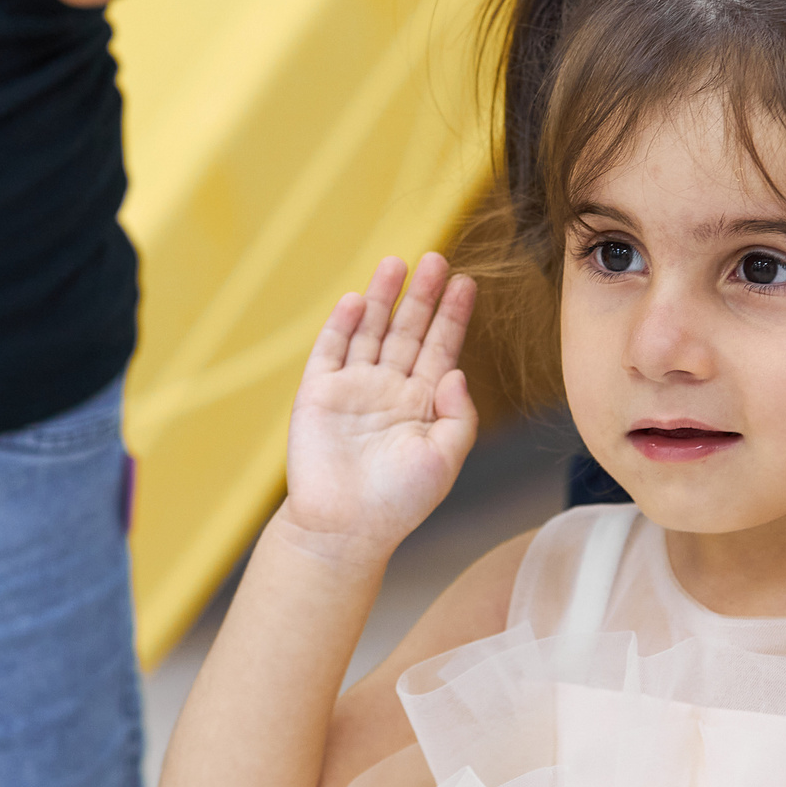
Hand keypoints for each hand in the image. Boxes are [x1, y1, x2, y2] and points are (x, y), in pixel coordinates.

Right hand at [277, 254, 477, 566]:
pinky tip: (359, 300)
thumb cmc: (399, 501)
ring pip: (371, 332)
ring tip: (397, 263)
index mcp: (422, 405)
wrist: (344, 528)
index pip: (441, 349)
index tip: (466, 282)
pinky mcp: (318, 394)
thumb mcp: (445, 459)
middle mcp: (389, 390)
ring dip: (384, 299)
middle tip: (436, 259)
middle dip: (422, 296)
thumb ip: (459, 415)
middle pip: (408, 331)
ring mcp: (353, 389)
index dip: (453, 316)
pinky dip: (343, 324)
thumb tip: (457, 371)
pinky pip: (331, 351)